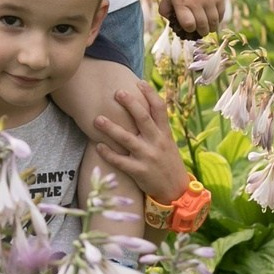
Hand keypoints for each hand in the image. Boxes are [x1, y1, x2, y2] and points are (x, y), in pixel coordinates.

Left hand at [93, 82, 190, 204]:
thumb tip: (143, 104)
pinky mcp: (139, 171)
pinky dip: (108, 153)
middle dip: (130, 104)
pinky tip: (98, 146)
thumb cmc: (167, 161)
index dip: (150, 94)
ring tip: (97, 119)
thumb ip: (156, 125)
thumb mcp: (167, 142)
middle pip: (143, 119)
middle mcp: (156, 142)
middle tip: (116, 92)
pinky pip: (120, 161)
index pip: (159, 109)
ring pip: (127, 139)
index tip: (139, 82)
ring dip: (111, 129)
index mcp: (164, 133)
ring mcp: (147, 157)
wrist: (175, 190)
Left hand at [160, 0, 225, 36]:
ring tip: (208, 28)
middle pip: (202, 25)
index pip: (188, 24)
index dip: (189, 29)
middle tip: (201, 32)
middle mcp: (195, 1)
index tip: (190, 27)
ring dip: (211, 28)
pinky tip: (214, 19)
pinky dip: (218, 20)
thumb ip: (165, 11)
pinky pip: (221, 14)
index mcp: (181, 2)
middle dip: (201, 32)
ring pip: (213, 22)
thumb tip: (171, 24)